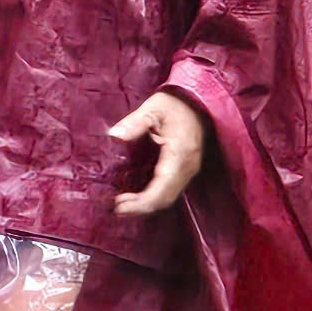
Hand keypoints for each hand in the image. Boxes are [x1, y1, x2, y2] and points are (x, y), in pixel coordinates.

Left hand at [109, 91, 205, 216]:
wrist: (197, 102)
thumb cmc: (174, 105)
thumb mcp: (152, 109)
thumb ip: (134, 123)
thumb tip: (113, 136)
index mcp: (179, 155)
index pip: (161, 189)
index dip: (141, 203)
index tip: (120, 206)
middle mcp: (187, 168)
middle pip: (165, 199)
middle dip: (141, 208)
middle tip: (117, 208)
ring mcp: (188, 170)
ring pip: (168, 197)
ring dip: (146, 205)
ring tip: (122, 205)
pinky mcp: (185, 169)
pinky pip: (170, 190)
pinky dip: (153, 197)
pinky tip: (137, 196)